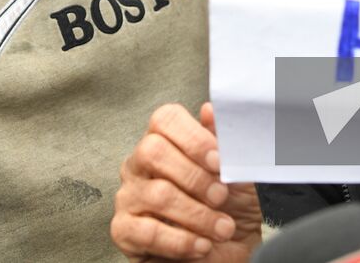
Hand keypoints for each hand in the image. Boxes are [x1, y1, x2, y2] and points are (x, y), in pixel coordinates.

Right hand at [112, 102, 262, 261]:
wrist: (228, 252)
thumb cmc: (229, 207)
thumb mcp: (236, 172)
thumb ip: (223, 140)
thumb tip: (210, 110)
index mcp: (164, 141)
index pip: (165, 119)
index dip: (193, 137)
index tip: (219, 161)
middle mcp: (140, 164)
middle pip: (153, 150)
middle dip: (194, 176)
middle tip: (221, 196)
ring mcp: (128, 196)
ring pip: (157, 194)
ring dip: (198, 215)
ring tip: (222, 228)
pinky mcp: (123, 231)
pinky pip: (148, 232)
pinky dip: (181, 241)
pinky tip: (202, 246)